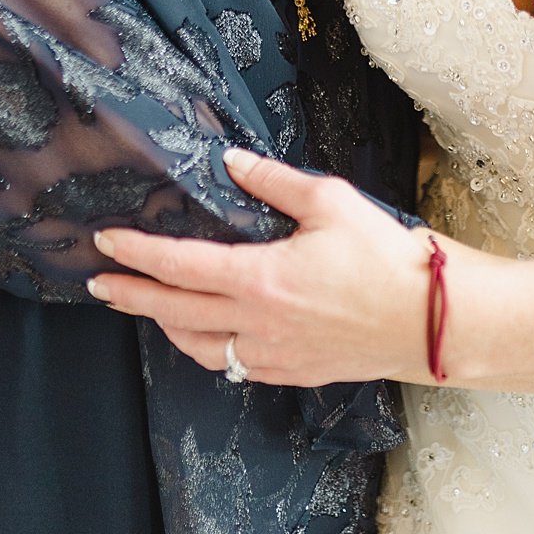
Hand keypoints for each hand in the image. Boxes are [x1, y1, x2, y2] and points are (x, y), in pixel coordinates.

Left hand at [87, 147, 432, 384]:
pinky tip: (206, 339)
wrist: (432, 320)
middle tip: (101, 286)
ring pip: (200, 347)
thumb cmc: (387, 258)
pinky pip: (234, 366)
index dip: (138, 253)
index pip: (180, 265)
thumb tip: (232, 161)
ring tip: (148, 310)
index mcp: (261, 277)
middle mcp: (257, 323)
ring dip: (167, 327)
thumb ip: (274, 182)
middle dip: (132, 296)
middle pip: (175, 312)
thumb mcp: (331, 202)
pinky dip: (209, 350)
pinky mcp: (294, 372)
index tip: (107, 244)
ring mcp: (274, 354)